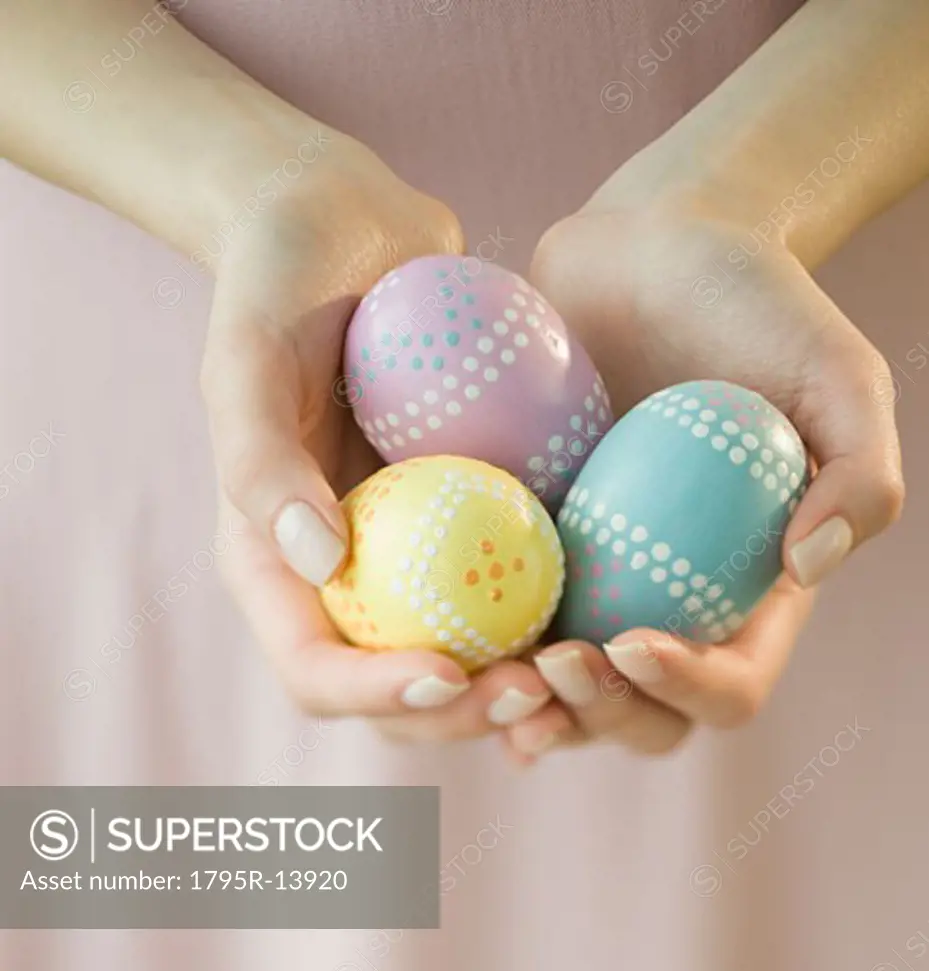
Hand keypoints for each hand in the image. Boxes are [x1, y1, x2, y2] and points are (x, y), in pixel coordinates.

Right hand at [200, 125, 572, 745]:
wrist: (349, 227)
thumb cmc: (280, 282)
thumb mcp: (247, 352)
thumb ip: (259, 457)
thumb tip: (319, 563)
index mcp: (274, 561)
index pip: (314, 665)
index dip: (374, 693)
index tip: (448, 674)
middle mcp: (343, 572)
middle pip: (394, 685)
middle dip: (461, 712)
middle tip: (538, 692)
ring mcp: (410, 549)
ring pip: (462, 652)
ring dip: (518, 682)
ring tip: (583, 668)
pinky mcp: (467, 515)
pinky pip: (508, 583)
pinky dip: (550, 613)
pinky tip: (608, 607)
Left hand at [510, 182, 903, 754]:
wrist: (657, 245)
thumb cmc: (758, 305)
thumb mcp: (840, 375)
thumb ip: (862, 473)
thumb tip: (808, 566)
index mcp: (750, 590)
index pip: (731, 682)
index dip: (686, 689)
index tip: (631, 642)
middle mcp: (673, 600)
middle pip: (643, 711)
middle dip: (600, 714)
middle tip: (553, 666)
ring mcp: (599, 576)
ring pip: (566, 688)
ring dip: (531, 707)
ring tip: (490, 686)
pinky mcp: (533, 538)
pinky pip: (502, 617)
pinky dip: (477, 654)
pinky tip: (444, 653)